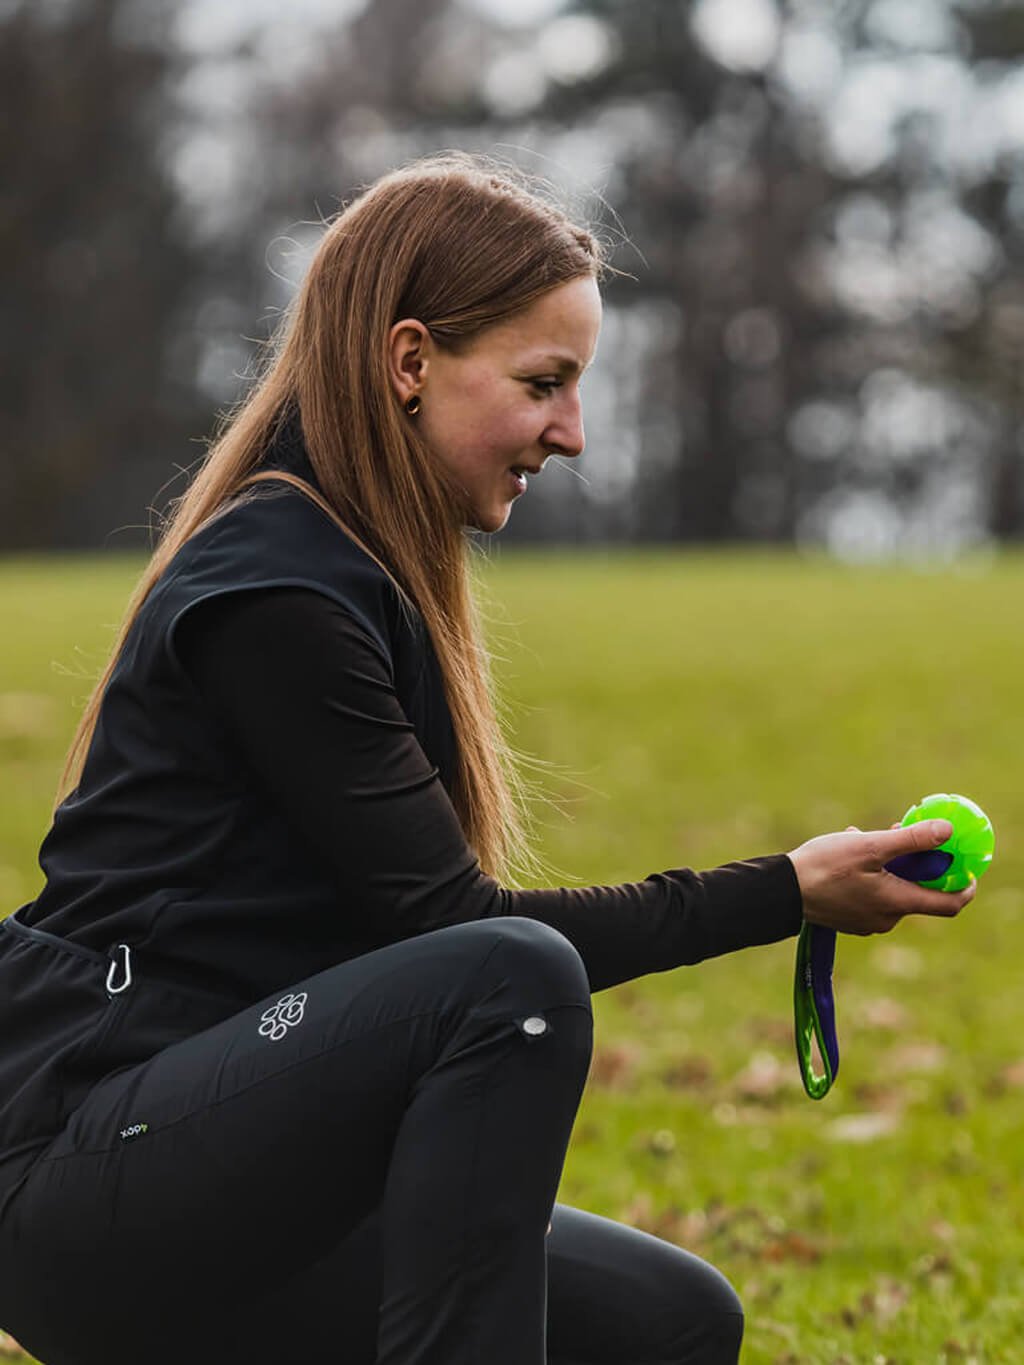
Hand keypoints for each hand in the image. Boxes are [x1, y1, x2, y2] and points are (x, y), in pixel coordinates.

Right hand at [787, 819, 976, 935]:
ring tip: (859, 837)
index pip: (950, 904)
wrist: (781, 892)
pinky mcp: (851, 919)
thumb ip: (911, 840)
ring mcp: (868, 921)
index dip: (965, 885)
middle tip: (899, 833)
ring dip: (887, 863)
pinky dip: (871, 874)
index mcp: (898, 903)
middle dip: (914, 861)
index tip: (968, 866)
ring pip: (892, 889)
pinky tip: (847, 854)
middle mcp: (888, 919)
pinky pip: (873, 895)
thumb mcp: (869, 846)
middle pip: (918, 890)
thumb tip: (947, 831)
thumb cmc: (824, 867)